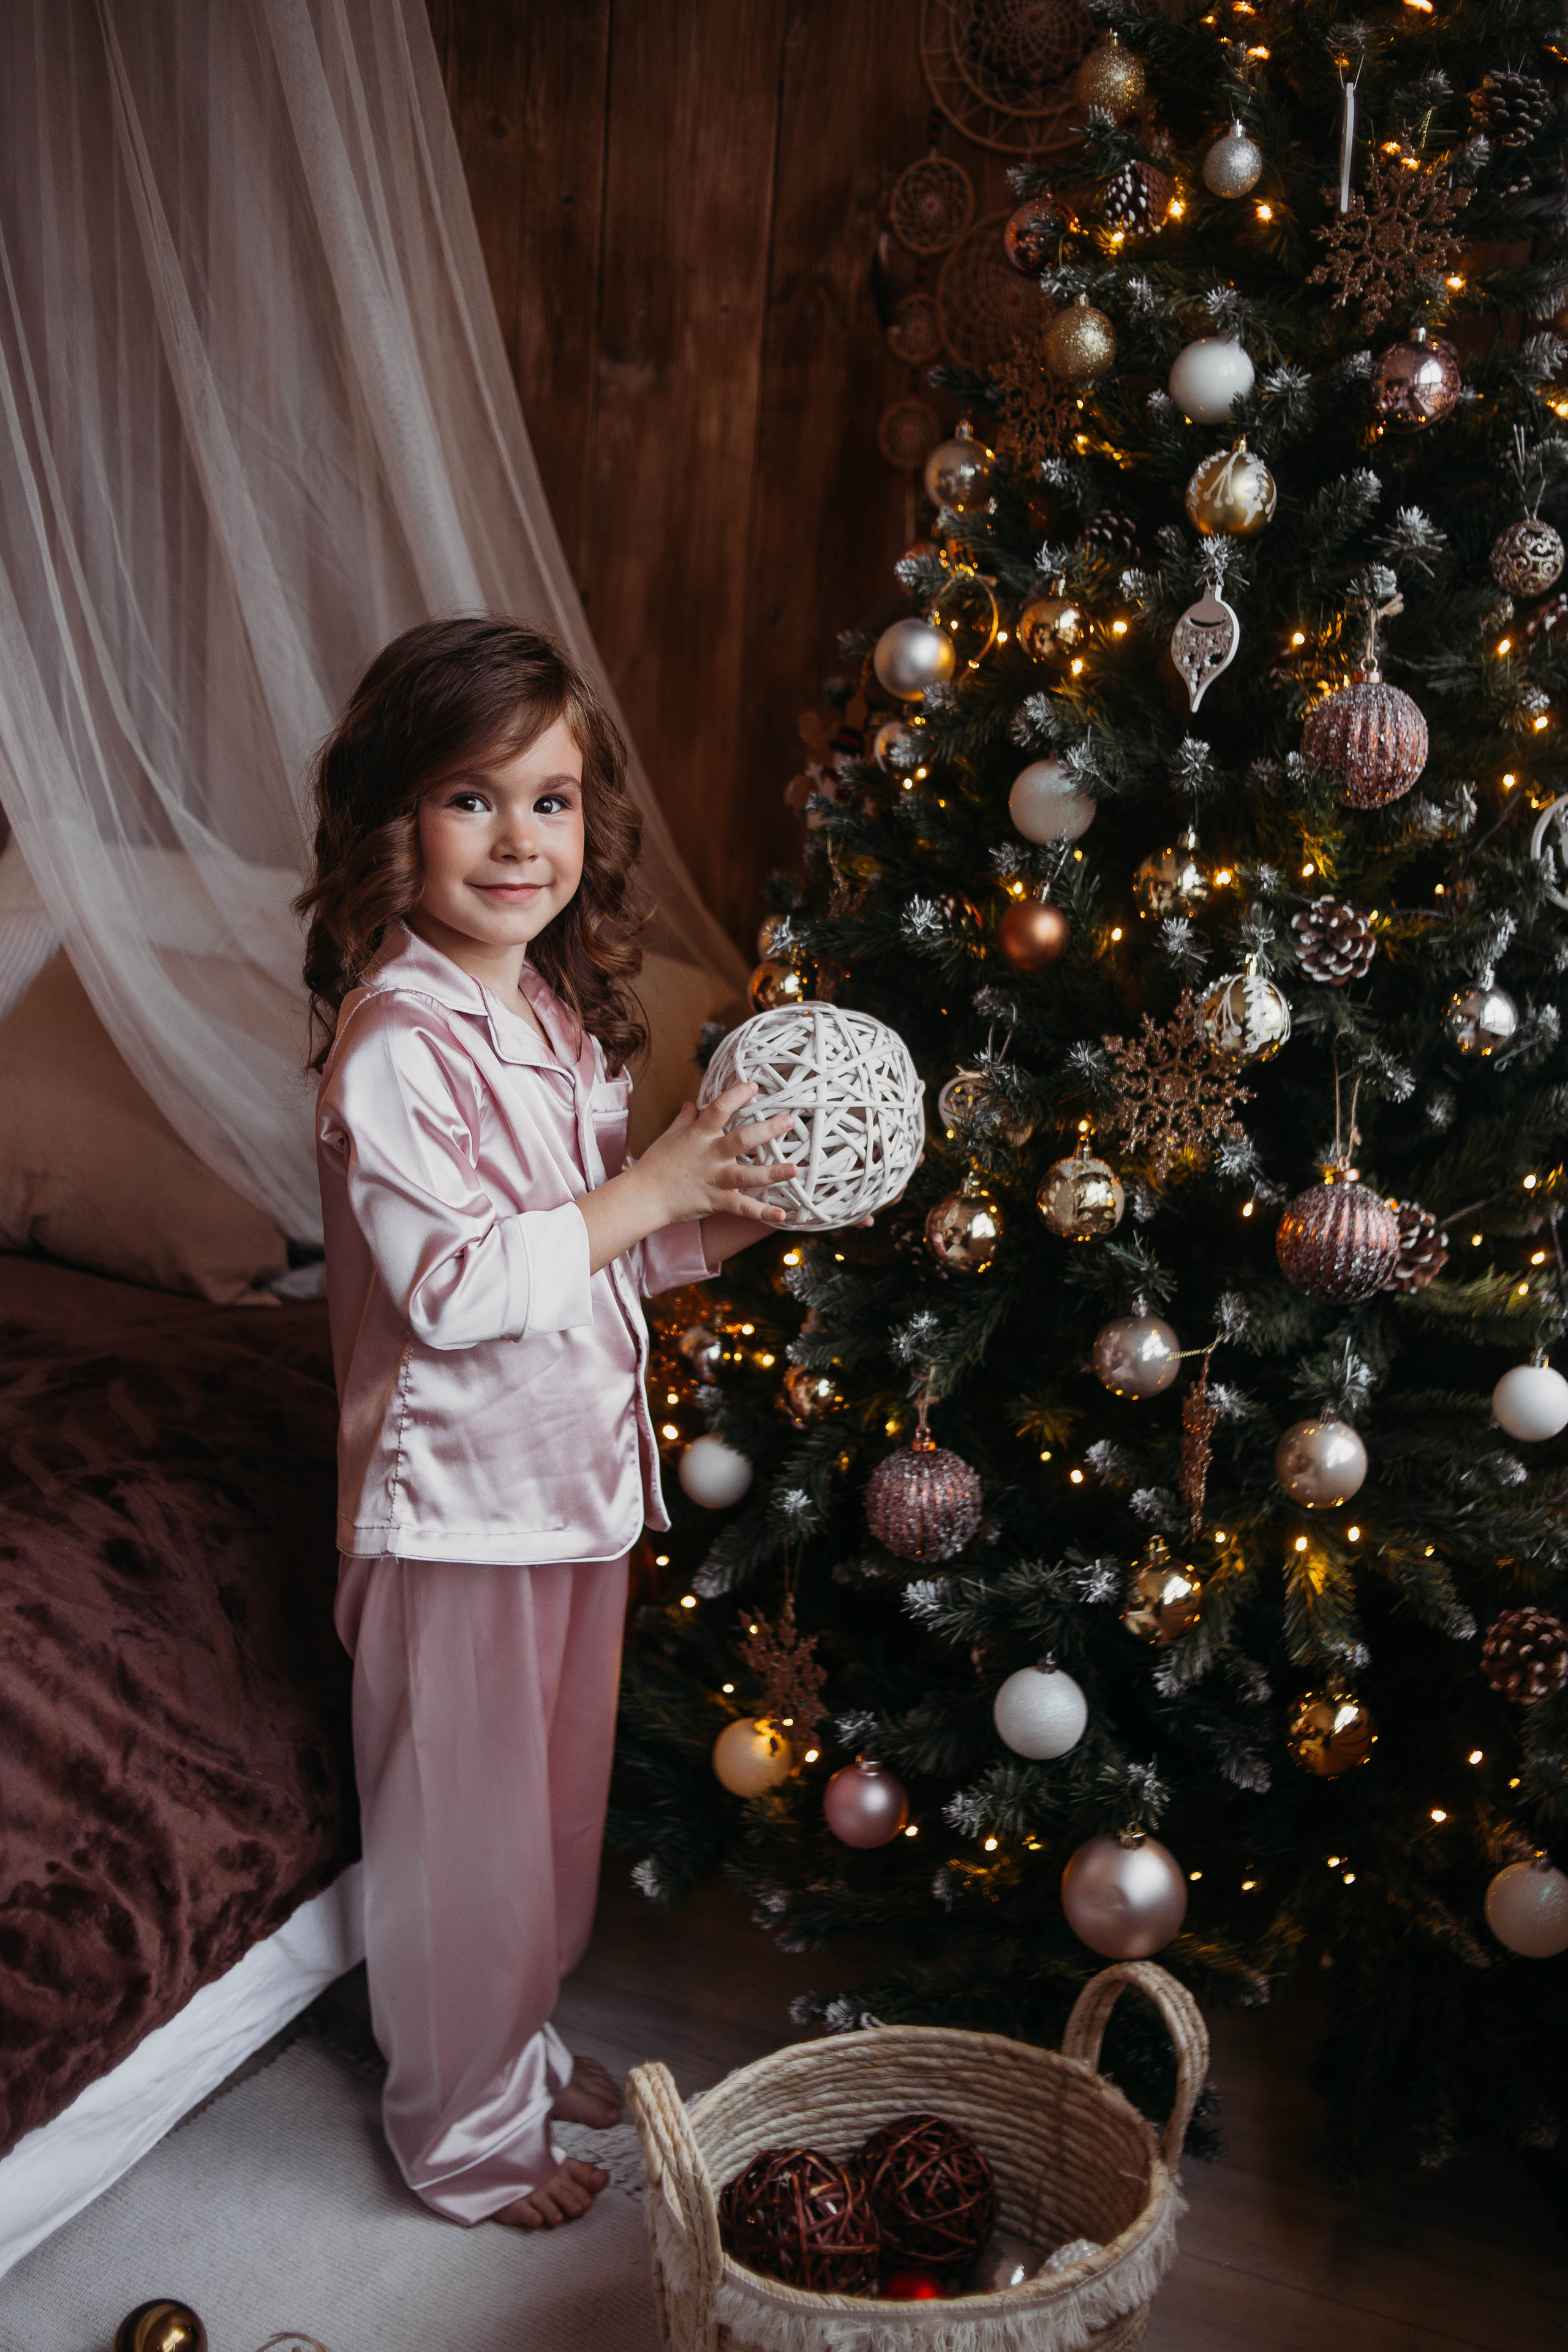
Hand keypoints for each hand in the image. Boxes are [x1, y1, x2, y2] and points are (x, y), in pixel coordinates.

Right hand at [635, 1083, 794, 1228]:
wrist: (643, 1197)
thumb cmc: (655, 1165)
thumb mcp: (668, 1137)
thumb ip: (684, 1119)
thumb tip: (690, 1102)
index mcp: (699, 1135)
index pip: (719, 1108)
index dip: (736, 1095)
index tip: (753, 1086)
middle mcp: (711, 1155)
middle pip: (742, 1139)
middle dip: (768, 1129)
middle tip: (790, 1121)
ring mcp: (715, 1179)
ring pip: (748, 1175)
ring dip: (773, 1172)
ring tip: (795, 1169)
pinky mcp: (716, 1201)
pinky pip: (742, 1207)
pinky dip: (762, 1213)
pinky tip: (782, 1215)